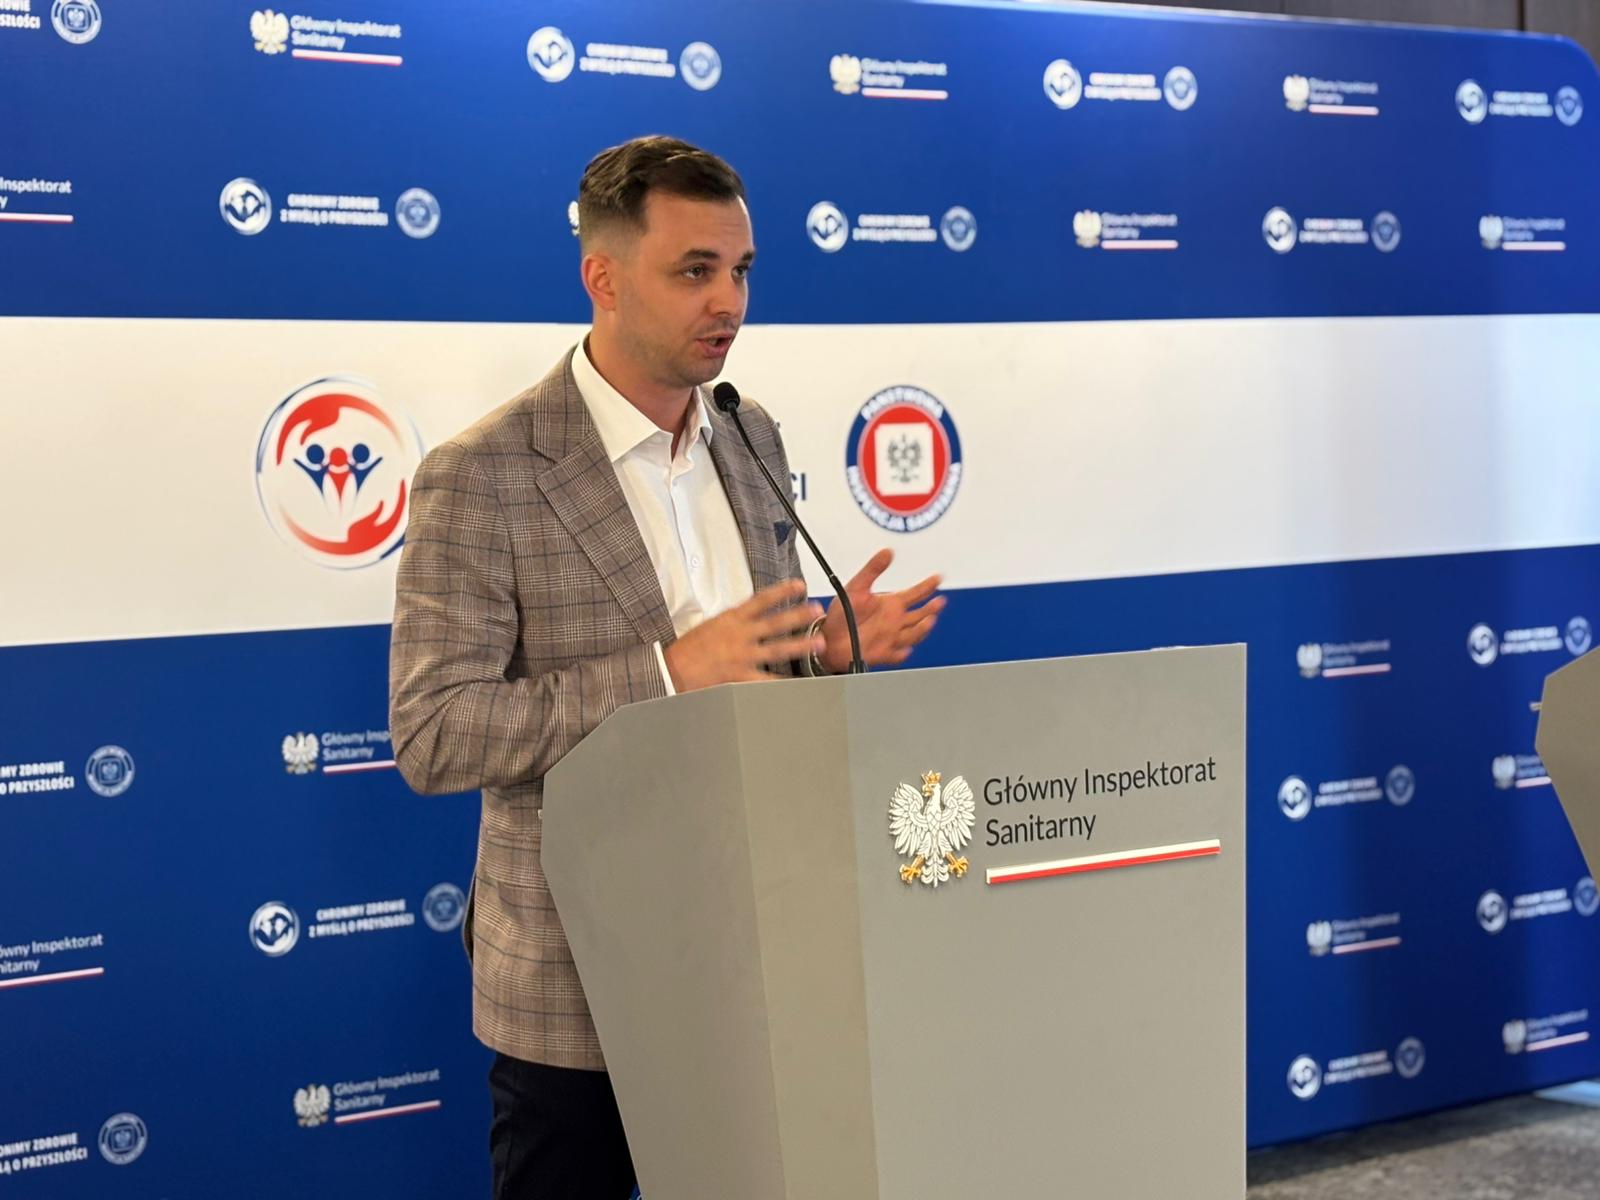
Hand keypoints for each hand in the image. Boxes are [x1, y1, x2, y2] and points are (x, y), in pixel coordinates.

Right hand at [663, 580, 824, 691]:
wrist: (672, 670)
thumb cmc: (688, 649)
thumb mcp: (711, 625)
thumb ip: (734, 622)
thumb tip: (751, 617)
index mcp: (731, 619)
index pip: (761, 600)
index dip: (782, 591)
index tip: (798, 586)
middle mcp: (740, 635)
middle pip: (775, 622)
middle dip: (798, 615)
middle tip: (816, 610)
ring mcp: (742, 656)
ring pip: (777, 649)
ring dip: (800, 645)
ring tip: (818, 643)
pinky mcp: (739, 676)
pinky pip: (766, 680)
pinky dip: (782, 682)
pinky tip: (797, 683)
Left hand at [820, 549, 944, 672]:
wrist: (829, 638)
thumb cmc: (842, 614)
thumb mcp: (856, 586)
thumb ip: (873, 569)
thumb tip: (887, 552)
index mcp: (891, 604)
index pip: (915, 594)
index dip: (927, 586)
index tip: (938, 577)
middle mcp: (894, 621)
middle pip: (919, 615)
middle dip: (930, 608)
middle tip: (939, 601)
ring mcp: (891, 638)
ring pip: (912, 634)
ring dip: (921, 628)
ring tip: (928, 620)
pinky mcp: (883, 653)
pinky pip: (895, 655)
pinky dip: (901, 653)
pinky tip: (905, 651)